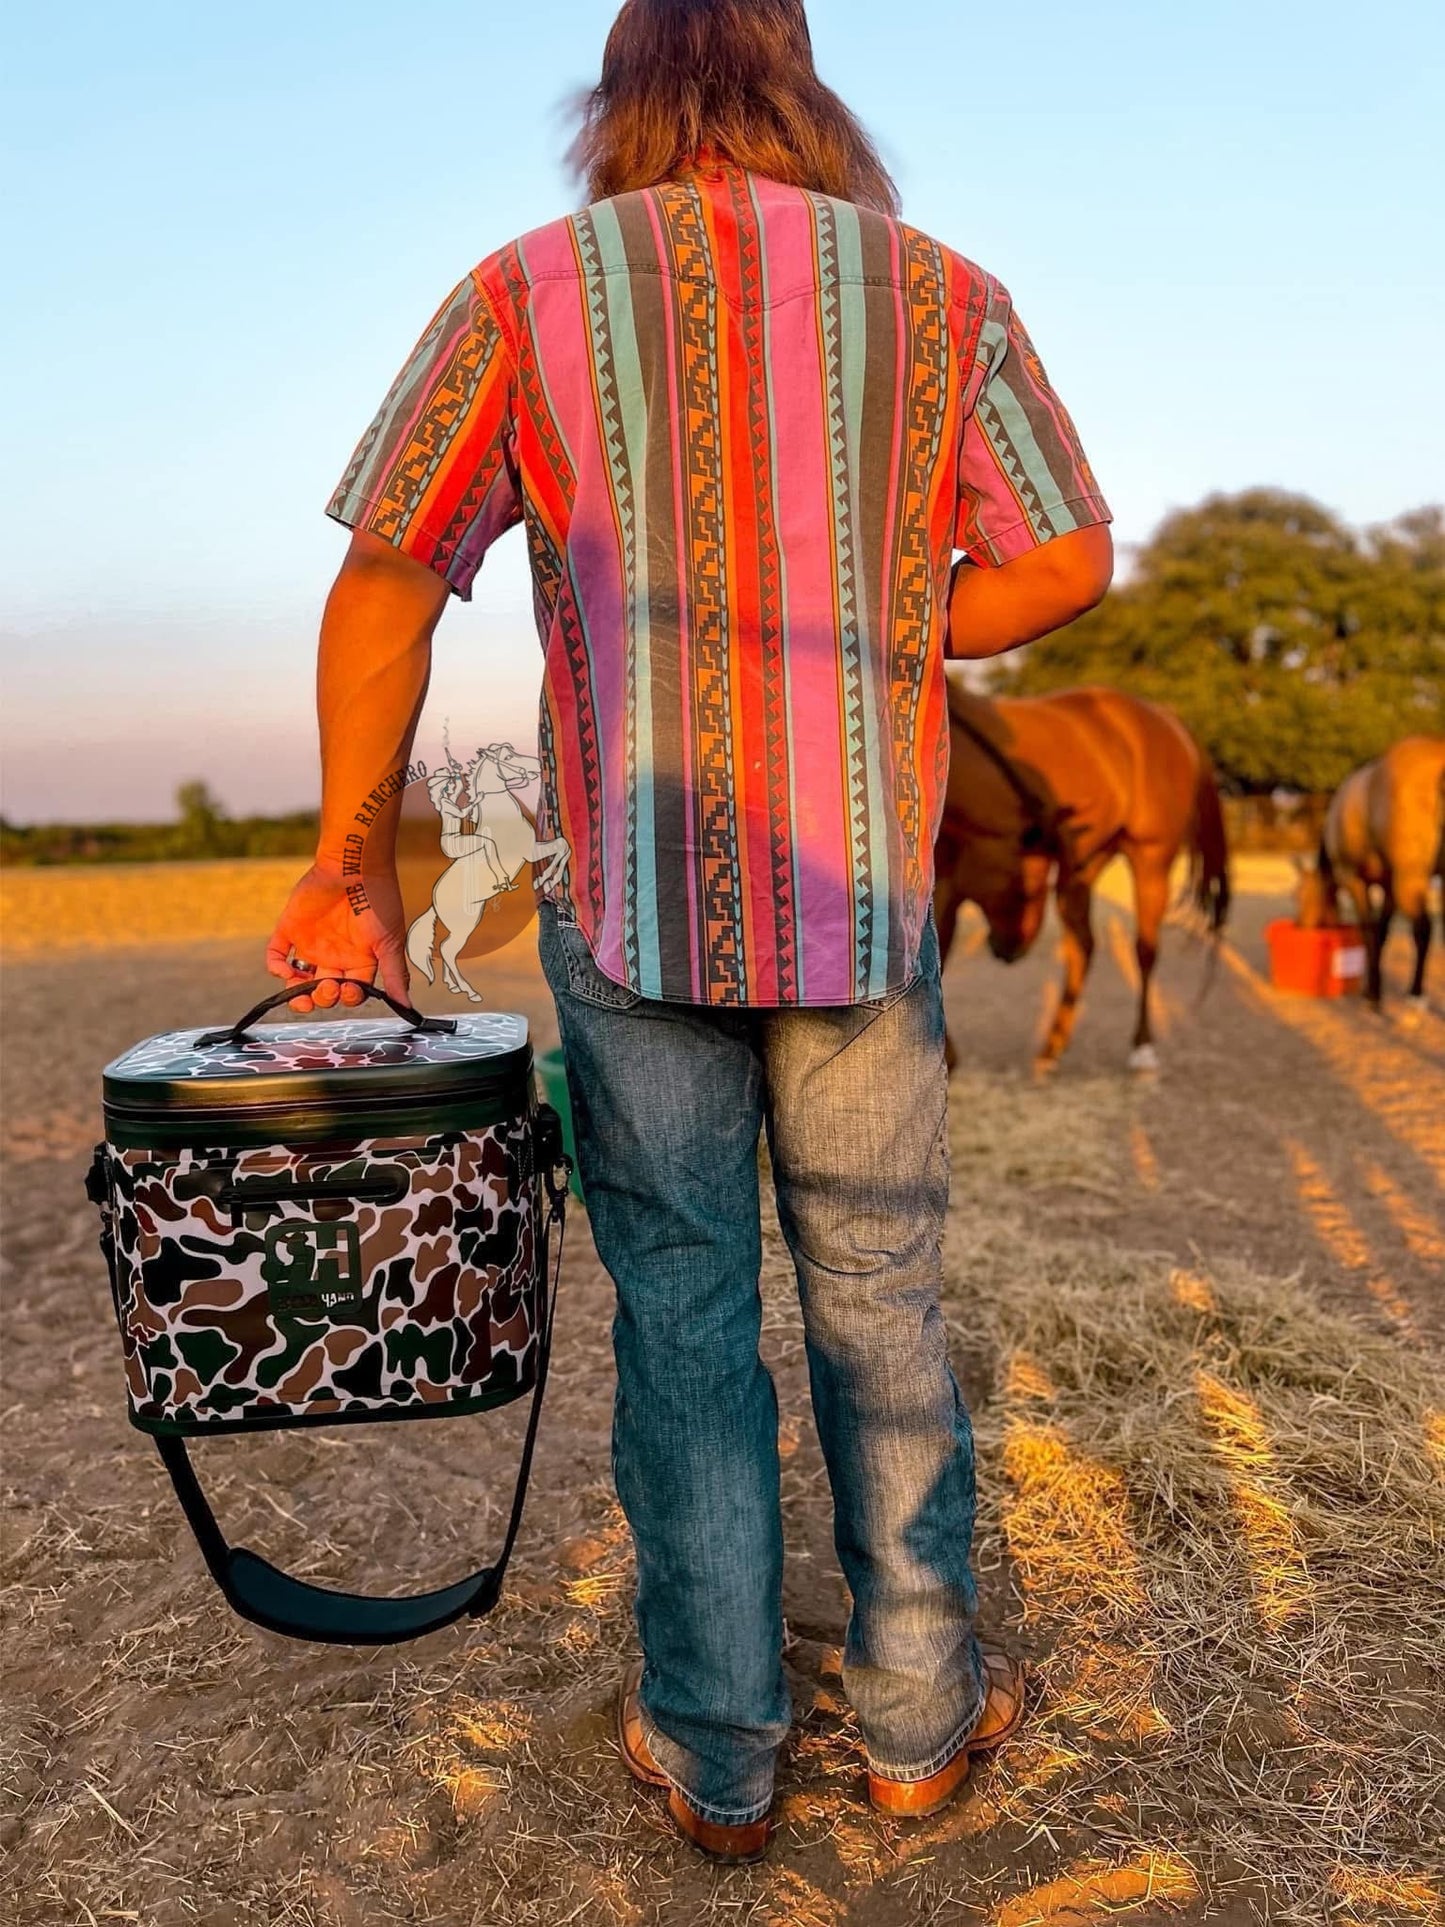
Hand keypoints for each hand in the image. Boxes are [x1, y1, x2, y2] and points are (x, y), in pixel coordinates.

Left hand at [265, 860, 410, 1012]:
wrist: (354, 864)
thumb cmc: (378, 899)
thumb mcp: (390, 942)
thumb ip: (395, 975)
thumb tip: (406, 1005)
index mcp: (360, 960)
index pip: (351, 991)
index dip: (347, 997)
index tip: (347, 989)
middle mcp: (335, 955)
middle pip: (324, 990)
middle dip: (324, 997)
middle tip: (327, 987)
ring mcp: (312, 943)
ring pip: (298, 980)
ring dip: (296, 993)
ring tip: (300, 995)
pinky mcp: (291, 929)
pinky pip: (277, 954)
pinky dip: (276, 966)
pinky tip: (283, 970)